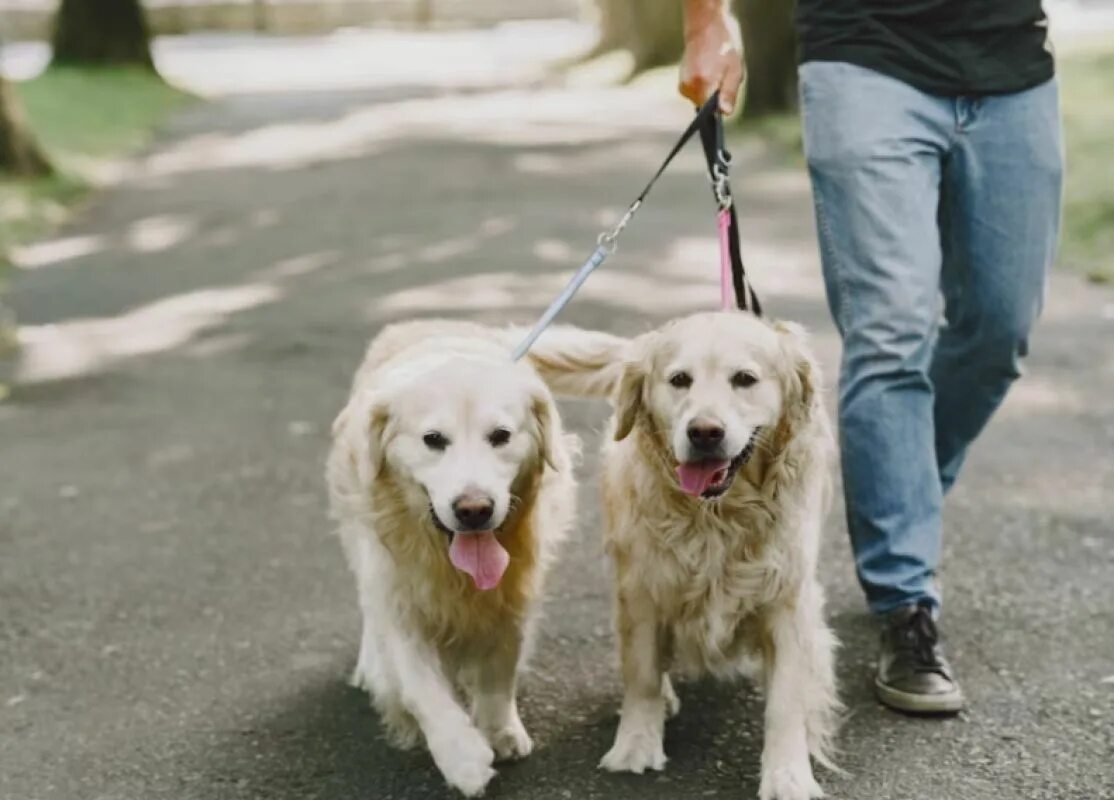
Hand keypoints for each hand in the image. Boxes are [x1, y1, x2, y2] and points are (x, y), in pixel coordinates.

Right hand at [679, 0, 743, 114]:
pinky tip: (707, 73)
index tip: (724, 102)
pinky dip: (703, 88)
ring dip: (710, 92)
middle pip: (706, 107)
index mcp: (702, 84)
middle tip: (722, 78)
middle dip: (717, 98)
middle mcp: (689, 87)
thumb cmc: (723, 46)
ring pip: (701, 101)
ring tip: (715, 73)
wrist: (705, 29)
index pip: (710, 113)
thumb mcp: (734, 69)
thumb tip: (725, 112)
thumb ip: (729, 93)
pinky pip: (696, 95)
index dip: (719, 110)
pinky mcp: (681, 85)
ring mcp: (683, 87)